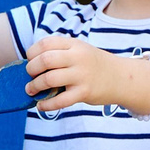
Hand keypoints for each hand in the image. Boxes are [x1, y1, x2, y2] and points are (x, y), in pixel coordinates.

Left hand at [25, 36, 147, 113]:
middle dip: (31, 69)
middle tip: (30, 75)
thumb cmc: (92, 64)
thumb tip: (28, 64)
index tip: (30, 60)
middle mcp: (78, 57)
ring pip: (49, 79)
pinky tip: (40, 105)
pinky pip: (60, 100)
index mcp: (74, 44)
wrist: (120, 78)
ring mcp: (82, 75)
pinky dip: (46, 104)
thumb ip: (58, 52)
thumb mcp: (78, 50)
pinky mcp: (84, 92)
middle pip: (45, 60)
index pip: (45, 43)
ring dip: (35, 86)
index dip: (32, 52)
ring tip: (31, 90)